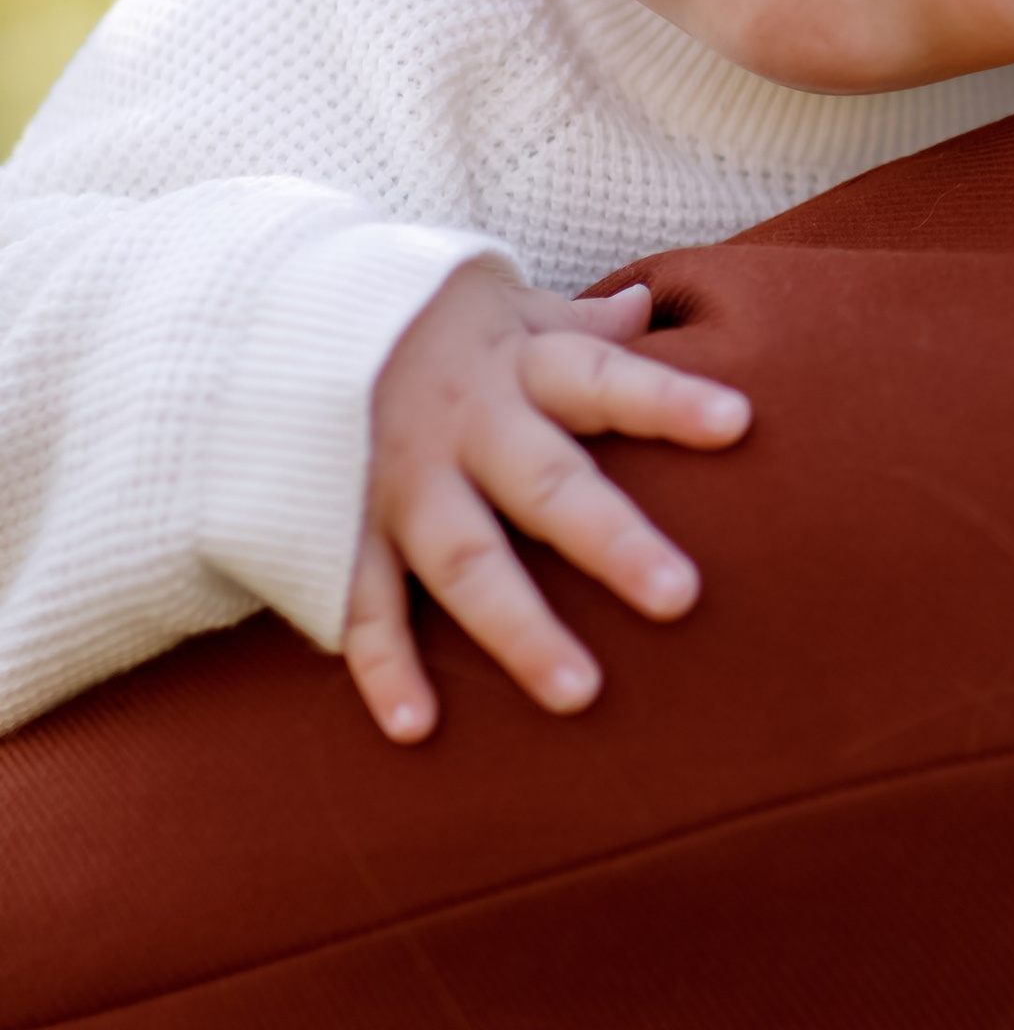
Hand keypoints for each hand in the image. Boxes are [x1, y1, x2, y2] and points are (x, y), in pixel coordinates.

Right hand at [344, 268, 751, 745]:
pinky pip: (362, 603)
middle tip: (681, 596)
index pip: (604, 380)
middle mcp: (463, 427)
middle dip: (611, 541)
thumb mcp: (492, 302)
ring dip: (519, 631)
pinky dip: (384, 667)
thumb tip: (644, 306)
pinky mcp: (334, 526)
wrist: (258, 312)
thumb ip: (571, 322)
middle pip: (547, 486)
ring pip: (466, 562)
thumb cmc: (409, 316)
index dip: (668, 400)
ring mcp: (397, 482)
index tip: (739, 421)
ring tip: (579, 696)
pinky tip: (419, 728)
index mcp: (514, 364)